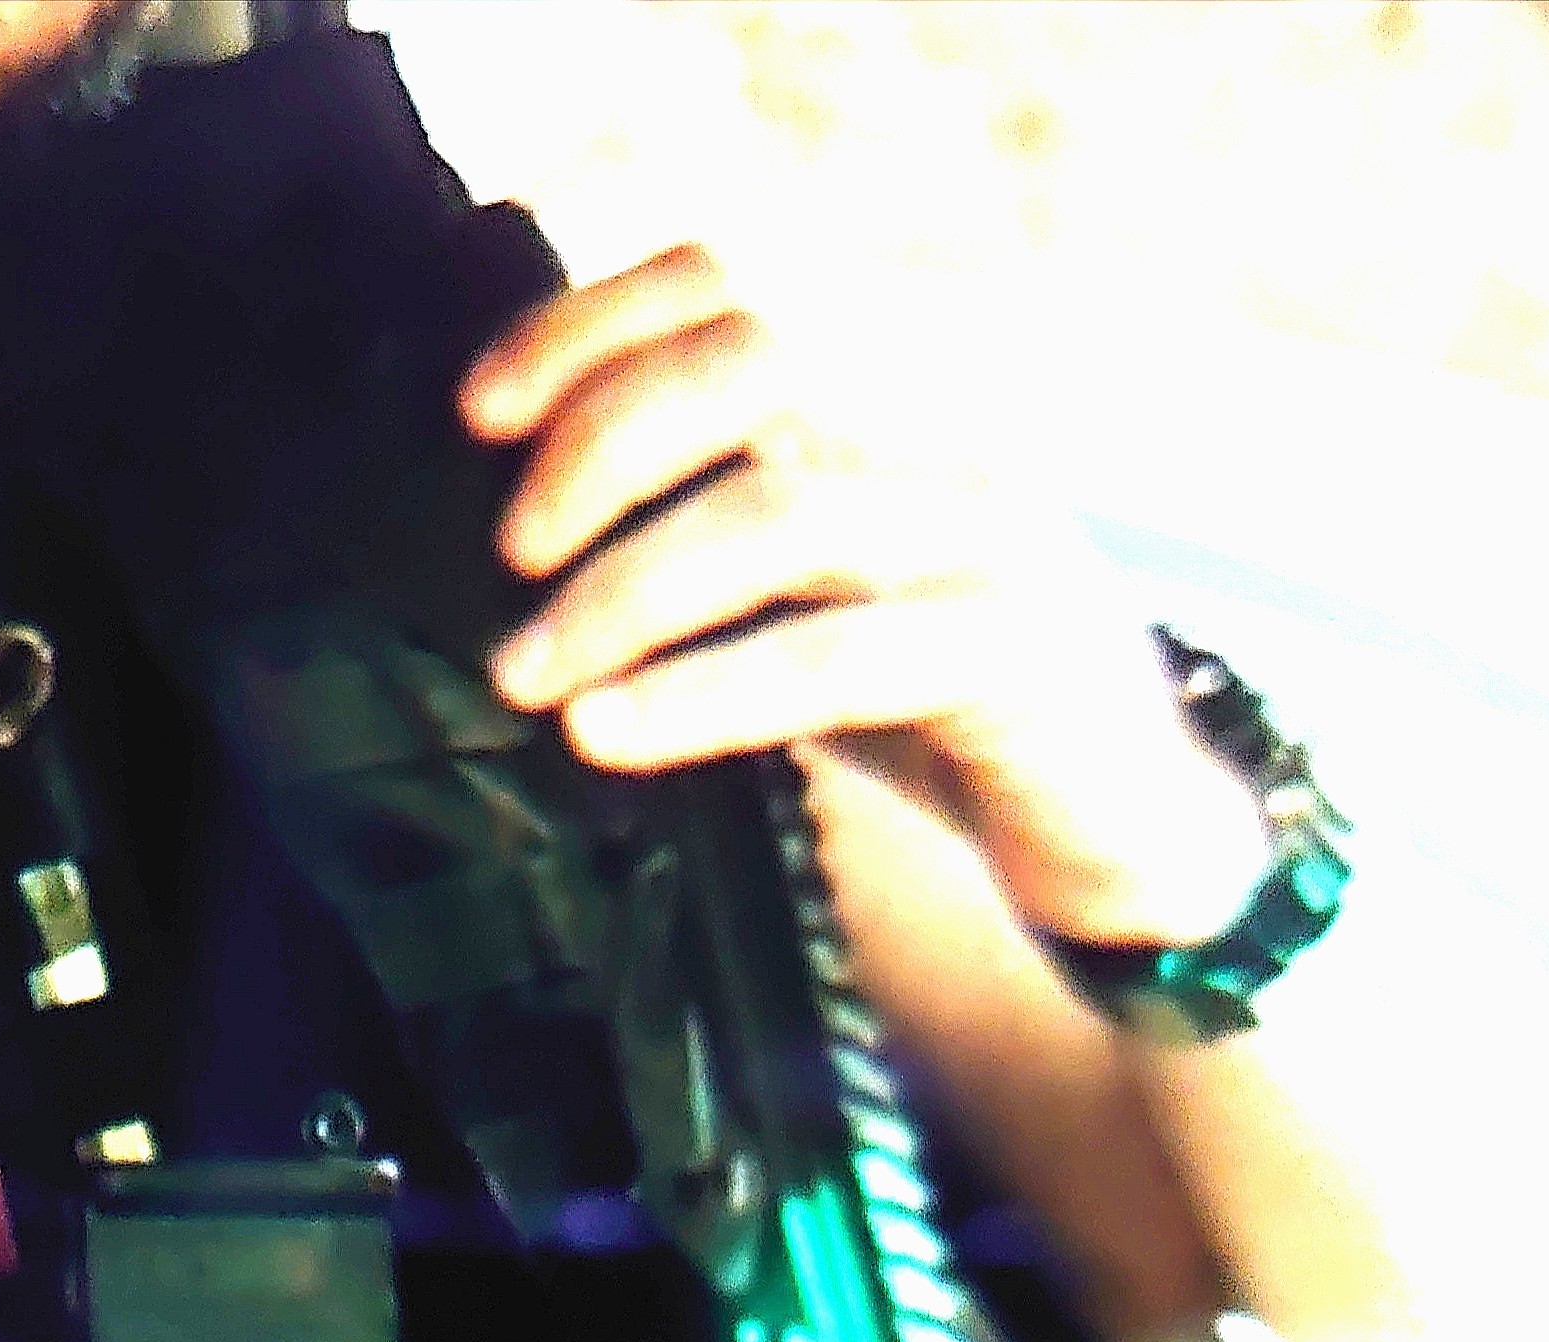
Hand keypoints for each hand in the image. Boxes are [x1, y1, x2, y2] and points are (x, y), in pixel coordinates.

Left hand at [456, 244, 1268, 947]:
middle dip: (601, 445)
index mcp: (895, 377)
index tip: (477, 412)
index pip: (733, 273)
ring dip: (619, 594)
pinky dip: (696, 695)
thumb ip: (694, 498)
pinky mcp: (1018, 659)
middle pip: (758, 359)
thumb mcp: (791, 571)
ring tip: (522, 673)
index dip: (589, 324)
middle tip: (508, 553)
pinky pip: (836, 660)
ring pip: (782, 516)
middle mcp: (954, 426)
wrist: (1110, 822)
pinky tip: (601, 732)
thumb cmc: (914, 688)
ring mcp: (995, 536)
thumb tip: (506, 493)